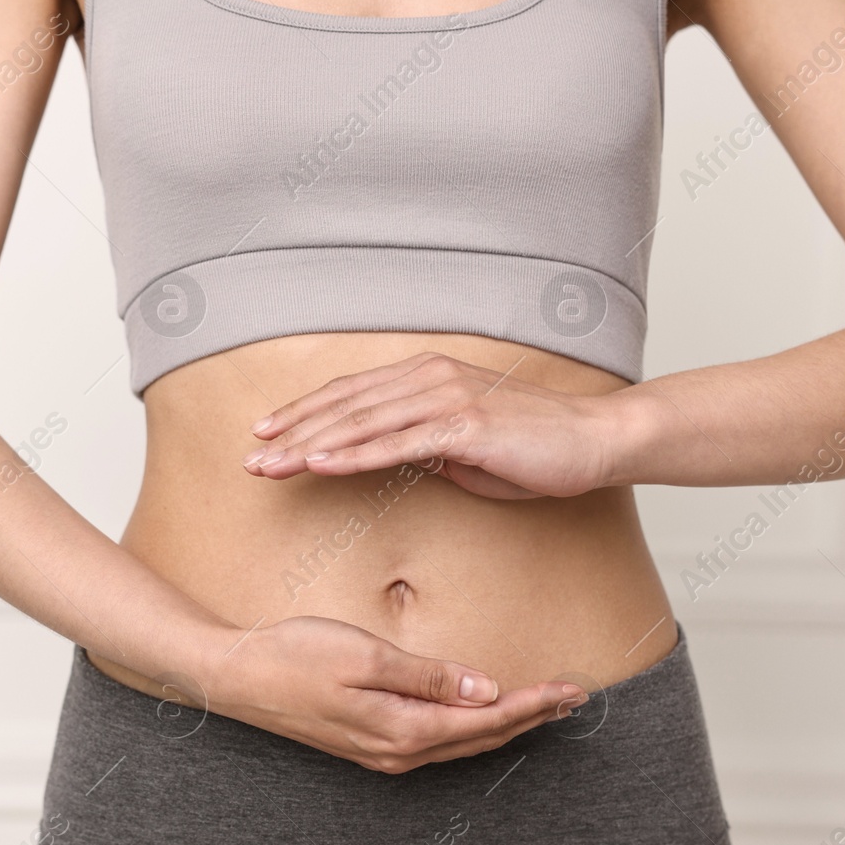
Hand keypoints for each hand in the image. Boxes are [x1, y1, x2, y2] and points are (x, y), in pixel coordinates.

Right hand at [203, 615, 587, 773]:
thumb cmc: (294, 656)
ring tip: (541, 706)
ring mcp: (383, 754)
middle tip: (573, 696)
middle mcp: (399, 752)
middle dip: (531, 717)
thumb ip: (427, 676)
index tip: (571, 688)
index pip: (487, 719)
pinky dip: (470, 729)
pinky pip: (436, 743)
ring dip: (504, 724)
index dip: (533, 704)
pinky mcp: (369, 744)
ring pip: (460, 743)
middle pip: (481, 737)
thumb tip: (483, 689)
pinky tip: (481, 715)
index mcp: (403, 730)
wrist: (236, 678)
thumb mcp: (364, 656)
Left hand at [239, 353, 618, 498]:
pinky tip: (320, 466)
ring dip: (311, 447)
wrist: (593, 442)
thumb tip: (393, 457)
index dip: (306, 414)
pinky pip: (396, 444)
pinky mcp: (464, 426)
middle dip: (294, 433)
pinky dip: (353, 455)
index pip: (353, 395)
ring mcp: (446, 398)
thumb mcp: (465, 448)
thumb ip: (425, 446)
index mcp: (427, 377)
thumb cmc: (533, 448)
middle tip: (251, 458)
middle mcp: (430, 378)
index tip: (267, 435)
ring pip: (362, 424)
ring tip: (271, 467)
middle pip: (346, 406)